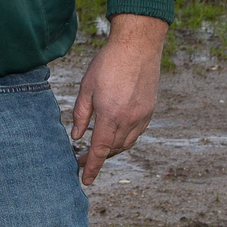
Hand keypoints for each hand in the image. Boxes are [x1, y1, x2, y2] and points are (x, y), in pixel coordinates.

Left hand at [70, 13, 167, 184]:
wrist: (137, 46)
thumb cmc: (108, 63)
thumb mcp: (86, 87)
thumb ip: (81, 114)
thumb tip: (76, 136)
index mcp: (110, 116)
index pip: (100, 150)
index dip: (91, 167)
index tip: (85, 180)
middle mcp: (129, 120)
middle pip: (113, 149)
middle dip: (99, 158)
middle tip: (83, 159)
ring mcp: (142, 116)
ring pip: (126, 143)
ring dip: (112, 150)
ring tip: (98, 149)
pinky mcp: (150, 110)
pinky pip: (137, 133)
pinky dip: (125, 139)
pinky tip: (116, 134)